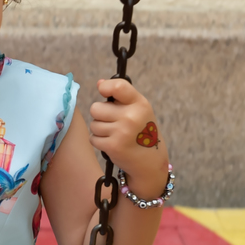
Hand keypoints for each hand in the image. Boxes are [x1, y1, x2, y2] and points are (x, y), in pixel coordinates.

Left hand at [89, 78, 168, 196]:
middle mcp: (131, 116)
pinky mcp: (113, 146)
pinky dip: (99, 141)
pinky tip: (112, 143)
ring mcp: (122, 132)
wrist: (150, 161)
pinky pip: (93, 138)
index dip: (105, 87)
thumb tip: (99, 83)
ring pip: (93, 124)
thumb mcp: (139, 110)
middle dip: (100, 115)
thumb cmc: (142, 132)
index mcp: (140, 104)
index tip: (103, 91)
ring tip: (114, 134)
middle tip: (113, 122)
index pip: (118, 86)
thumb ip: (120, 96)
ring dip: (100, 129)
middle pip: (96, 108)